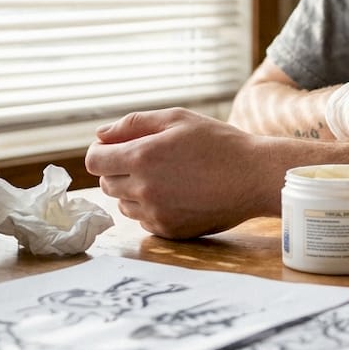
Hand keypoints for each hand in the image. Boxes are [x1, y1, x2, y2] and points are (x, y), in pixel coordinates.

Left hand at [84, 108, 270, 237]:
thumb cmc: (219, 143)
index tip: (116, 148)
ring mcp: (155, 214)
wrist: (254, 177)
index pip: (94, 160)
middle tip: (149, 160)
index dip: (102, 151)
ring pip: (123, 204)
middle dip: (118, 170)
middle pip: (106, 183)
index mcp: (142, 156)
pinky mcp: (169, 231)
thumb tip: (100, 135)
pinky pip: (144, 220)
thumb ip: (134, 124)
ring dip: (134, 190)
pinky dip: (152, 208)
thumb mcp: (178, 119)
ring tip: (167, 177)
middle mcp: (143, 188)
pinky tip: (177, 195)